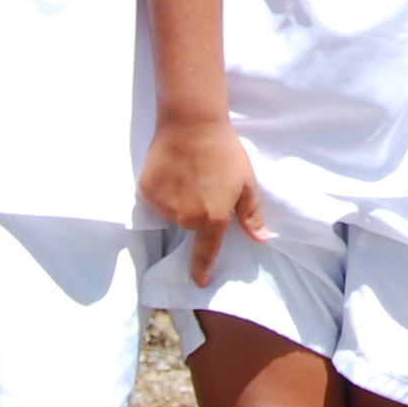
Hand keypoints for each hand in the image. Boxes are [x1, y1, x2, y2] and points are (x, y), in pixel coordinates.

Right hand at [141, 114, 268, 286]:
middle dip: (197, 212)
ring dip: (180, 200)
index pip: (205, 253)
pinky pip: (156, 199)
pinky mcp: (148, 192)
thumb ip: (250, 215)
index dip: (202, 270)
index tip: (201, 282)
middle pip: (190, 225)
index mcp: (213, 219)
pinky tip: (173, 170)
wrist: (192, 124)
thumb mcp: (246, 182)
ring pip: (172, 211)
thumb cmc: (225, 152)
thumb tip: (260, 240)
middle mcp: (186, 218)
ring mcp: (164, 206)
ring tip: (189, 174)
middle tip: (205, 185)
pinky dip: (163, 189)